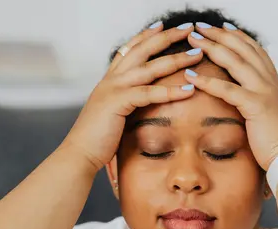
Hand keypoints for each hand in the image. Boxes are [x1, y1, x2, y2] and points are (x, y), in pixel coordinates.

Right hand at [61, 22, 203, 170]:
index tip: (162, 26)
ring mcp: (113, 88)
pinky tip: (189, 90)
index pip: (129, 50)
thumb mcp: (113, 115)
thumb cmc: (98, 140)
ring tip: (197, 54)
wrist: (80, 153)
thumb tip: (141, 105)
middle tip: (188, 27)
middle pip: (142, 50)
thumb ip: (126, 104)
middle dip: (166, 37)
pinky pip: (149, 93)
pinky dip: (171, 91)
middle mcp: (111, 80)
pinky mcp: (118, 102)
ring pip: (150, 67)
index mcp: (110, 81)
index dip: (145, 36)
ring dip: (176, 59)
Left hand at [182, 23, 277, 170]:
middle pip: (242, 49)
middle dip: (219, 34)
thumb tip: (251, 98)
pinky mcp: (256, 105)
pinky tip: (191, 75)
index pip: (254, 50)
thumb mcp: (272, 113)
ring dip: (211, 47)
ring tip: (192, 40)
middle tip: (199, 26)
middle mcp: (270, 81)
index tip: (222, 27)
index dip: (237, 36)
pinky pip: (227, 89)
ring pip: (235, 61)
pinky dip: (207, 81)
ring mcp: (264, 91)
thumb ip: (262, 100)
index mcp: (274, 82)